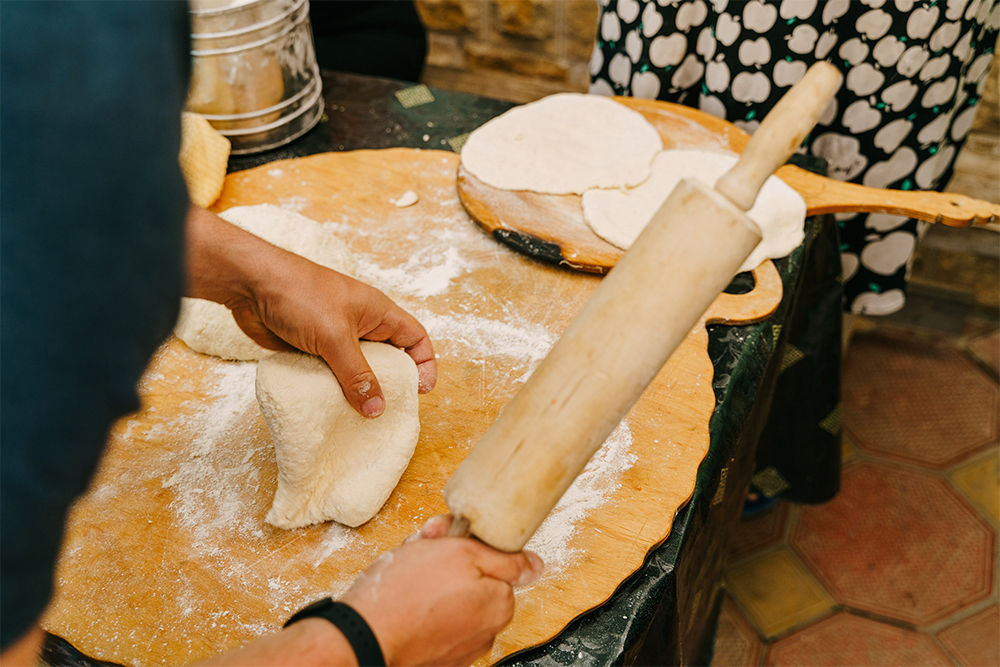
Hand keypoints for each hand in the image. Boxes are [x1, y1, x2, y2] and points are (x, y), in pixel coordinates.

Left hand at [184, 206, 436, 416]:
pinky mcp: (311, 349)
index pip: (414, 338)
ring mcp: (335, 338)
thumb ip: (357, 374)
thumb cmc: (299, 295)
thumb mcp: (335, 336)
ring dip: (358, 392)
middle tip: (388, 413)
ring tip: (359, 419)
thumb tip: (377, 408)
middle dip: (391, 385)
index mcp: (377, 312)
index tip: (420, 391)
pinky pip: (330, 375)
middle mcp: (360, 325)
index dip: (424, 364)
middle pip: (388, 359)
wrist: (249, 284)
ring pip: (357, 371)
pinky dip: (332, 391)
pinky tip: (329, 409)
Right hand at [341, 516, 543, 666]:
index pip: (494, 560)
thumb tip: (535, 565)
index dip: (466, 544)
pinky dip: (420, 605)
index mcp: (499, 603)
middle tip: (422, 548)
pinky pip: (434, 619)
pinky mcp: (436, 654)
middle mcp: (486, 630)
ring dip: (431, 579)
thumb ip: (505, 559)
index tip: (445, 538)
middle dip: (447, 559)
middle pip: (473, 579)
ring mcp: (461, 646)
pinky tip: (402, 596)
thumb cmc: (406, 592)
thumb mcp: (462, 553)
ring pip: (451, 597)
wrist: (364, 633)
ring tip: (406, 574)